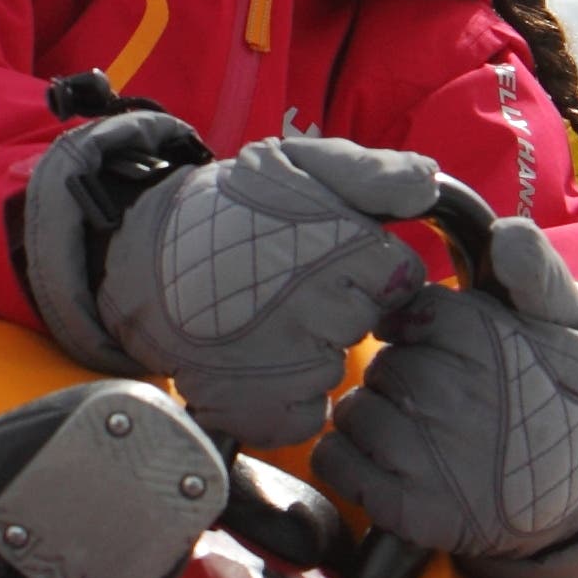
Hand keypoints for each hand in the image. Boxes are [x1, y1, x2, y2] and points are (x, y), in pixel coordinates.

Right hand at [98, 131, 439, 449]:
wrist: (150, 260)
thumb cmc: (231, 210)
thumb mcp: (297, 165)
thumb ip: (368, 172)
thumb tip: (427, 186)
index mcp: (342, 249)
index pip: (399, 275)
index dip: (368, 265)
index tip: (330, 253)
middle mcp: (322, 310)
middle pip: (364, 322)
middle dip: (338, 304)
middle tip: (288, 284)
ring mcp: (291, 363)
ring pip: (334, 368)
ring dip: (309, 350)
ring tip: (261, 317)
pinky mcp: (263, 406)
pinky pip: (304, 413)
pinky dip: (286, 396)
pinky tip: (257, 360)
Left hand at [316, 216, 577, 577]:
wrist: (569, 499)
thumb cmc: (558, 397)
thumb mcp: (571, 325)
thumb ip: (538, 270)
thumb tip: (505, 234)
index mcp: (484, 342)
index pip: (408, 312)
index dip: (426, 330)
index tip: (456, 350)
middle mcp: (450, 398)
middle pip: (381, 361)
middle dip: (404, 372)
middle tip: (447, 397)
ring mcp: (424, 457)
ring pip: (352, 409)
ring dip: (374, 415)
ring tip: (424, 432)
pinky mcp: (404, 507)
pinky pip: (335, 457)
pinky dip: (350, 456)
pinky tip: (393, 461)